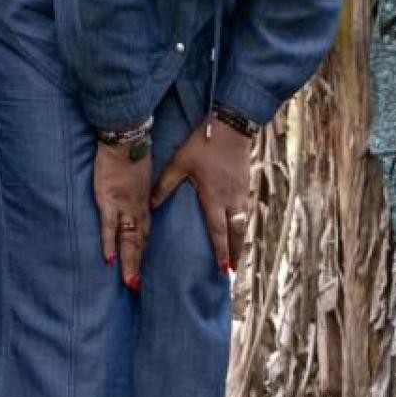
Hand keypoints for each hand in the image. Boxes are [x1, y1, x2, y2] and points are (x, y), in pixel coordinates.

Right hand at [94, 144, 152, 290]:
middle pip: (139, 242)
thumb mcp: (141, 175)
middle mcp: (137, 208)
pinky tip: (109, 261)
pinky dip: (110, 244)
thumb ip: (139, 190)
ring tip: (130, 283)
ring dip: (129, 262)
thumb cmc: (132, 153)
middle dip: (138, 265)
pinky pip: (110, 227)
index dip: (144, 252)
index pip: (145, 233)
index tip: (144, 269)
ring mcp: (123, 206)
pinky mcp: (108, 200)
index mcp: (144, 202)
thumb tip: (137, 199)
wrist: (126, 138)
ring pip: (127, 240)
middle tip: (137, 288)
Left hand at [151, 121, 254, 274]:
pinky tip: (240, 228)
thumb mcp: (179, 163)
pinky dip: (243, 225)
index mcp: (213, 198)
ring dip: (240, 241)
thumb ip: (164, 186)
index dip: (220, 252)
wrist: (231, 126)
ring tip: (237, 256)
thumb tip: (149, 205)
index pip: (218, 232)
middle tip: (232, 271)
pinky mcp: (245, 185)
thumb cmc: (203, 145)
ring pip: (243, 224)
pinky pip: (246, 212)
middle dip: (234, 253)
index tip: (222, 270)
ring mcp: (240, 193)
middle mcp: (230, 200)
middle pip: (236, 233)